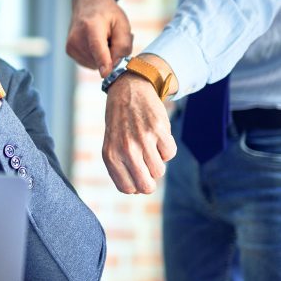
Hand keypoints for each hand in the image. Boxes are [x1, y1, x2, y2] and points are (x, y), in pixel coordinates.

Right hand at [66, 0, 132, 76]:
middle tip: (113, 40)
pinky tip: (96, 44)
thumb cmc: (107, 14)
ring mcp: (71, 45)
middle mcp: (76, 37)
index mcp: (91, 26)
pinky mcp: (69, 51)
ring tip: (104, 40)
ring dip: (104, 58)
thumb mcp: (123, 24)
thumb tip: (115, 66)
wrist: (88, 4)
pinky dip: (96, 58)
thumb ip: (123, 45)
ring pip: (95, 64)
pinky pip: (90, 64)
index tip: (106, 74)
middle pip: (98, 59)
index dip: (103, 61)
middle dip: (111, 56)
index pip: (96, 46)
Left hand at [102, 73, 176, 193]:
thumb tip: (138, 190)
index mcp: (111, 155)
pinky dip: (166, 148)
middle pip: (146, 186)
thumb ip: (121, 168)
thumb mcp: (111, 145)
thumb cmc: (120, 123)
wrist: (127, 90)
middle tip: (147, 168)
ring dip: (157, 162)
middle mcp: (125, 149)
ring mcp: (142, 140)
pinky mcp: (158, 130)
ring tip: (149, 147)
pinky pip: (170, 154)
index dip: (135, 186)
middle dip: (150, 181)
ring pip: (159, 171)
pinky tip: (156, 136)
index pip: (127, 188)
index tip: (137, 176)